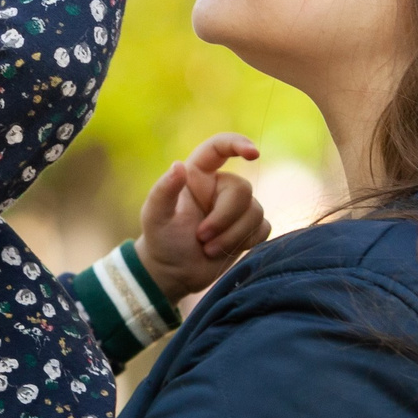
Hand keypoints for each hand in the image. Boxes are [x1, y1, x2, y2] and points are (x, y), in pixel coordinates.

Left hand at [135, 133, 271, 301]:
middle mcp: (219, 186)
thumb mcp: (155, 216)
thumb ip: (163, 190)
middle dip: (223, 219)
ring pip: (255, 211)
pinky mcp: (248, 228)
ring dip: (232, 236)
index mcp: (197, 175)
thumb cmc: (161, 240)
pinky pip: (263, 228)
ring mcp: (236, 208)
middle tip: (201, 238)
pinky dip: (246, 242)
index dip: (238, 143)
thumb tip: (178, 165)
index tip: (254, 154)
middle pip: (242, 190)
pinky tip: (224, 251)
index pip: (219, 147)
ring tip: (209, 249)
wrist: (173, 273)